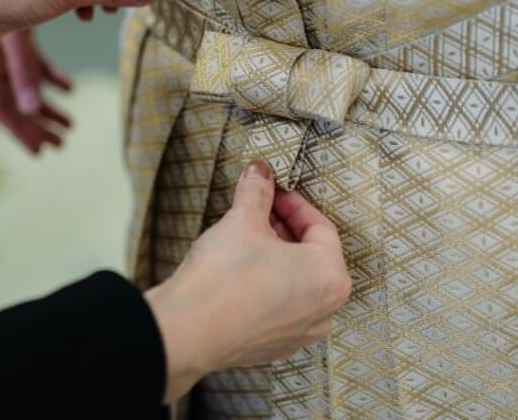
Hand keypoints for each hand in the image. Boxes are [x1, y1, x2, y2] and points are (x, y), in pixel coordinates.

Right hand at [0, 30, 71, 153]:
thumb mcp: (15, 35)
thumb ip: (22, 69)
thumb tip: (31, 110)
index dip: (19, 131)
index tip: (38, 152)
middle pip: (14, 102)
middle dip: (38, 126)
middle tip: (61, 145)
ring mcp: (3, 47)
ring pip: (26, 85)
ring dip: (47, 106)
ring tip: (70, 125)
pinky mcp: (17, 31)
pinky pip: (34, 62)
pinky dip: (52, 78)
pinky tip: (70, 89)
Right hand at [145, 160, 350, 402]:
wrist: (188, 330)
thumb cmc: (224, 276)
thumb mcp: (243, 220)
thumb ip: (257, 191)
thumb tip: (260, 171)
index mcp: (329, 276)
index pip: (320, 227)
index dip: (294, 204)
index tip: (274, 192)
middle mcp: (324, 310)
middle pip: (312, 256)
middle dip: (286, 229)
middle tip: (260, 211)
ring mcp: (300, 333)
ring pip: (298, 283)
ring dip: (278, 257)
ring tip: (249, 240)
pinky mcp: (276, 347)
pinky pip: (281, 307)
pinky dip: (269, 286)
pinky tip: (242, 274)